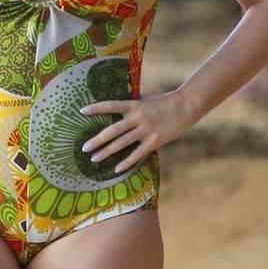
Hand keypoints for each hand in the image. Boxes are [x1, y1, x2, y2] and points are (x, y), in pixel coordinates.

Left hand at [79, 91, 196, 172]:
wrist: (186, 106)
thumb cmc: (165, 102)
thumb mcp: (146, 99)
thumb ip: (133, 104)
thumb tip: (118, 106)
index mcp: (134, 105)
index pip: (111, 105)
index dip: (96, 108)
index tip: (81, 111)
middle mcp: (137, 117)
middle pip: (112, 130)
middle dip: (97, 140)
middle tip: (84, 148)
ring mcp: (146, 130)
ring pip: (122, 143)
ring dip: (107, 152)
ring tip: (94, 159)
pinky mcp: (155, 141)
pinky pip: (137, 154)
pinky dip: (126, 162)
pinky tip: (116, 168)